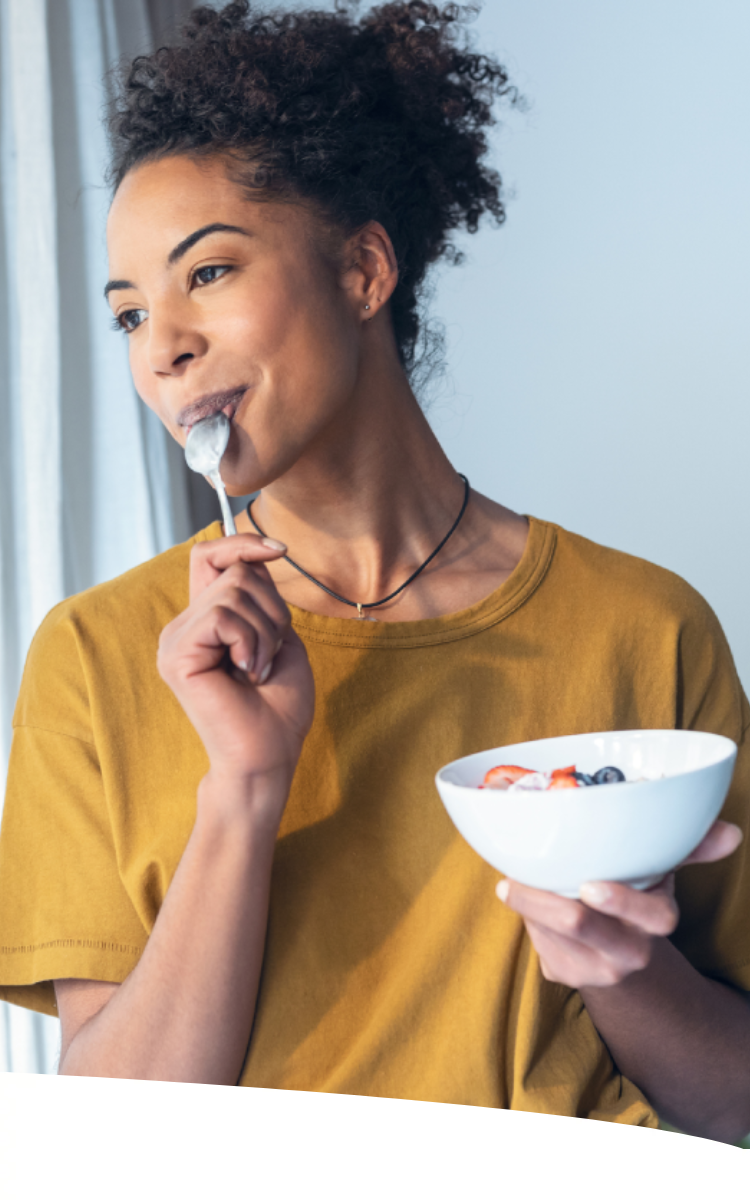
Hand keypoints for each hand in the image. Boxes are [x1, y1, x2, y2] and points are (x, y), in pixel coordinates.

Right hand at [157, 534, 314, 795]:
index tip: (279, 550)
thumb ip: (260, 597)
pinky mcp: (176, 655)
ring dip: (265, 631)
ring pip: (232, 592)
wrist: (268, 756)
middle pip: (233, 572)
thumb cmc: (278, 706)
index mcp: (203, 621)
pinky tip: (247, 674)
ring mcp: (175, 641)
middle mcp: (182, 627)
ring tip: (258, 669)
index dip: (242, 543)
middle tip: (270, 653)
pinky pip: (223, 616)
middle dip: (271, 608)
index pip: (209, 555)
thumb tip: (251, 556)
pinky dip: (251, 642)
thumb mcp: (278, 636)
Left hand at [496, 820, 742, 988]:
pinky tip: (528, 900)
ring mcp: (593, 969)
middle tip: (512, 882)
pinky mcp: (562, 975)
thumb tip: (732, 833)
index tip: (589, 884)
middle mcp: (629, 952)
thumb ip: (691, 847)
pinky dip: (526, 915)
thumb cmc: (635, 893)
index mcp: (656, 921)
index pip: (649, 917)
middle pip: (580, 925)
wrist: (614, 951)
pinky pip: (537, 942)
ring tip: (515, 880)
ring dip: (527, 902)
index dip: (621, 902)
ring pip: (549, 931)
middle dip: (543, 903)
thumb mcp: (660, 869)